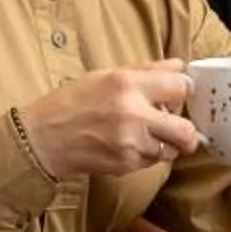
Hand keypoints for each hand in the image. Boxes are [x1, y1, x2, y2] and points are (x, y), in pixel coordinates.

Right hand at [19, 61, 200, 177]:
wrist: (43, 138)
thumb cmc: (72, 103)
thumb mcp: (107, 75)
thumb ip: (147, 70)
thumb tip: (180, 66)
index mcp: (127, 84)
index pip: (181, 86)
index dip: (184, 90)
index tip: (179, 93)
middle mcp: (133, 114)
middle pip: (187, 130)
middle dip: (186, 130)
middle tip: (177, 125)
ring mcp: (130, 143)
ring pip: (171, 150)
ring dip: (164, 143)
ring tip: (144, 134)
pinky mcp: (125, 165)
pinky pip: (152, 162)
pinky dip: (146, 155)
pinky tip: (128, 144)